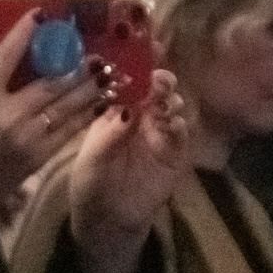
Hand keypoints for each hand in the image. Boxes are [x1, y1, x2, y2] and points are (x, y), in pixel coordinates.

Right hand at [0, 12, 107, 247]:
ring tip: (105, 72)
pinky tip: (100, 103)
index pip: (3, 56)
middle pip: (47, 83)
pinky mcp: (35, 156)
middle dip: (75, 66)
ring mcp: (22, 136)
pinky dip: (85, 115)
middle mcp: (2, 113)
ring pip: (63, 106)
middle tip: (94, 52)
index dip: (23, 34)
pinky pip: (67, 131)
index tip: (40, 15)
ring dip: (88, 87)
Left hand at [67, 69, 191, 272]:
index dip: (137, 68)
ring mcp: (159, 134)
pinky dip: (180, 125)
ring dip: (171, 100)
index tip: (144, 53)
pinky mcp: (175, 154)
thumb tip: (130, 107)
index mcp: (116, 112)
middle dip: (160, 81)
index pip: (129, 83)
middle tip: (160, 79)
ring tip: (166, 101)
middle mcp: (140, 117)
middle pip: (155, 91)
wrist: (106, 219)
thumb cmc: (91, 183)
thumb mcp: (91, 157)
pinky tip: (174, 123)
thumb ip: (109, 133)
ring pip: (171, 108)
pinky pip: (181, 134)